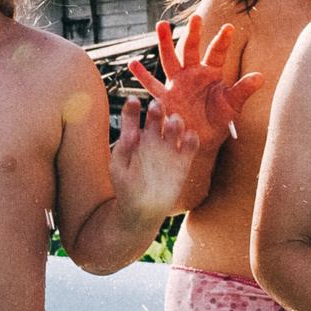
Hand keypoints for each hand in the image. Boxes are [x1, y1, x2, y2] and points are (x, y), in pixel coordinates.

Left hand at [106, 95, 201, 219]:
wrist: (142, 209)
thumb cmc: (125, 185)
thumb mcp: (119, 165)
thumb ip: (123, 146)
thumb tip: (129, 131)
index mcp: (134, 136)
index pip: (133, 116)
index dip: (133, 108)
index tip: (133, 101)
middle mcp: (152, 137)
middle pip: (156, 118)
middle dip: (157, 111)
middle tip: (156, 105)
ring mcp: (169, 148)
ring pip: (175, 128)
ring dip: (176, 123)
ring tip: (173, 122)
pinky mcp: (183, 160)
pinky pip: (190, 146)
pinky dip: (192, 140)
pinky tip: (189, 137)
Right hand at [128, 16, 263, 158]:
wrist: (202, 139)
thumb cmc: (219, 120)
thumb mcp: (233, 105)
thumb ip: (243, 90)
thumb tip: (261, 77)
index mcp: (211, 72)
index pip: (217, 52)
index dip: (223, 40)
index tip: (229, 27)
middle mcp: (193, 73)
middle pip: (191, 49)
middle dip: (194, 33)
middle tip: (196, 17)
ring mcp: (177, 83)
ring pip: (170, 59)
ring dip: (166, 42)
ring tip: (162, 25)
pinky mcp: (166, 97)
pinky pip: (152, 85)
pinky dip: (142, 75)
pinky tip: (133, 63)